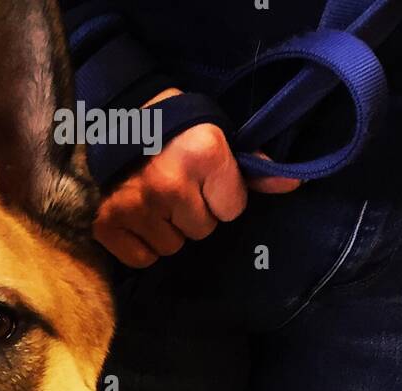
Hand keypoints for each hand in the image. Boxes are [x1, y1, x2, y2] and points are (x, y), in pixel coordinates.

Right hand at [92, 88, 301, 268]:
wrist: (115, 121)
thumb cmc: (173, 129)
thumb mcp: (214, 135)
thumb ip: (250, 168)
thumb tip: (293, 185)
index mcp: (204, 155)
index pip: (233, 209)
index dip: (221, 196)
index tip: (203, 178)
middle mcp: (171, 185)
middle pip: (202, 231)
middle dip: (193, 214)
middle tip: (175, 188)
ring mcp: (136, 207)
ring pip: (173, 247)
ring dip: (167, 230)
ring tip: (155, 202)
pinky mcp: (108, 225)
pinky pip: (143, 258)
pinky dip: (142, 244)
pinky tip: (138, 218)